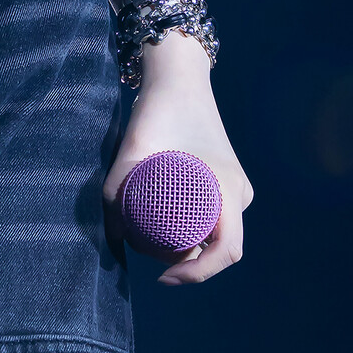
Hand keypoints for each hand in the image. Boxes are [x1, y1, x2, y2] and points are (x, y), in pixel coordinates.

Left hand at [102, 33, 252, 285]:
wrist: (177, 76)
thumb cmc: (160, 109)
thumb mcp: (133, 147)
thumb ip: (117, 187)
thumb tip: (113, 231)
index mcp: (229, 188)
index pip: (226, 252)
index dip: (198, 274)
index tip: (165, 277)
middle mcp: (239, 192)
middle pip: (221, 247)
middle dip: (190, 263)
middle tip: (153, 260)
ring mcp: (235, 186)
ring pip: (219, 233)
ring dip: (193, 246)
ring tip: (157, 242)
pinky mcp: (225, 178)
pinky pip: (217, 216)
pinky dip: (197, 229)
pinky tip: (171, 229)